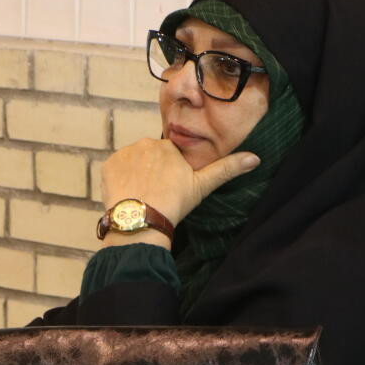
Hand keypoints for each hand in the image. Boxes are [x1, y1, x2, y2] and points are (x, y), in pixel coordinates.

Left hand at [99, 138, 259, 244]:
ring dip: (137, 175)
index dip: (171, 173)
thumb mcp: (203, 186)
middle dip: (153, 172)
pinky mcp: (108, 166)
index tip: (171, 189)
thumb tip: (256, 158)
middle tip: (158, 194)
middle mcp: (144, 143)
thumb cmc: (174, 203)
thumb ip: (227, 168)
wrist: (142, 221)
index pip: (169, 156)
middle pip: (150, 157)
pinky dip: (121, 180)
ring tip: (143, 196)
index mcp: (167, 146)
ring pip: (133, 163)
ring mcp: (123, 154)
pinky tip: (130, 195)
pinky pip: (116, 170)